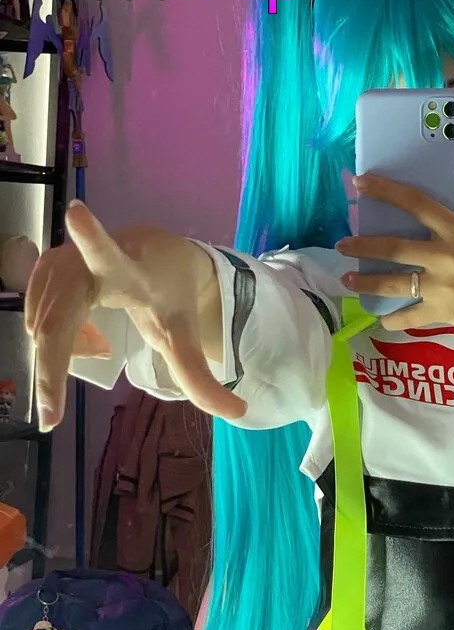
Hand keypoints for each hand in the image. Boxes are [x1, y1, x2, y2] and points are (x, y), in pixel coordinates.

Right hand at [25, 201, 245, 430]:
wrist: (160, 257)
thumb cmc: (172, 299)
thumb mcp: (187, 340)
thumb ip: (203, 380)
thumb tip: (239, 412)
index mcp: (133, 272)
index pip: (111, 257)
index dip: (92, 238)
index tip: (77, 213)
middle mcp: (93, 260)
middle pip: (59, 316)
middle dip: (51, 366)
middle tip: (51, 416)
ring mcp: (65, 259)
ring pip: (46, 324)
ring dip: (64, 352)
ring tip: (102, 346)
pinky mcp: (48, 265)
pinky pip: (39, 316)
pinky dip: (56, 338)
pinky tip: (86, 332)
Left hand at [335, 175, 453, 360]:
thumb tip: (436, 234)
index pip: (415, 203)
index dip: (385, 191)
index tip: (360, 183)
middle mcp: (443, 257)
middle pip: (392, 247)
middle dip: (362, 245)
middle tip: (342, 244)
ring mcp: (439, 287)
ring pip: (391, 282)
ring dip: (365, 281)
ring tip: (348, 279)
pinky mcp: (441, 313)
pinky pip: (407, 317)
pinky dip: (392, 319)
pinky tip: (382, 319)